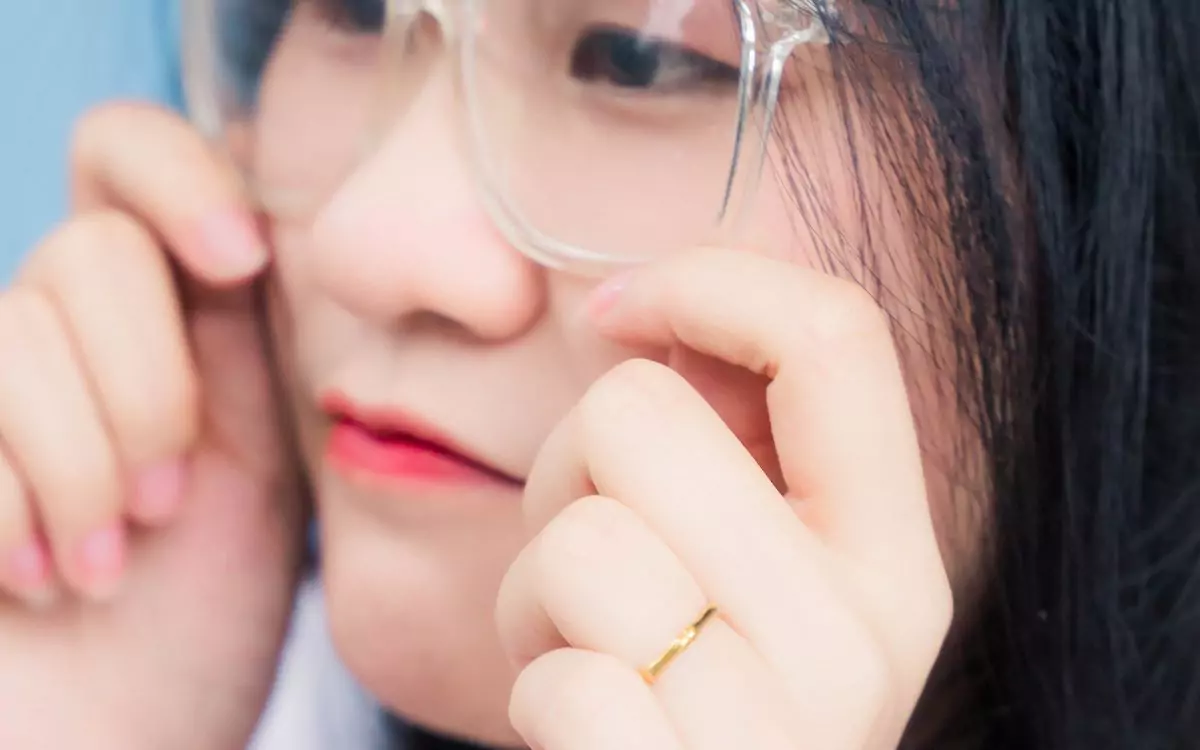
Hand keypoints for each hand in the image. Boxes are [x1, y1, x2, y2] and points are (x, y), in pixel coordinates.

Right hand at [0, 104, 302, 749]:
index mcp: (160, 316)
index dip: (177, 176)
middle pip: (90, 252)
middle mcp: (60, 332)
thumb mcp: (255, 463)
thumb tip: (266, 198)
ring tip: (108, 565)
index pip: (128, 153)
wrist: (125, 739)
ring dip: (81, 470)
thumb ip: (245, 334)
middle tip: (168, 505)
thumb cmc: (200, 616)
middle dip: (148, 391)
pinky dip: (7, 513)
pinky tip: (36, 581)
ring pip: (16, 333)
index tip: (238, 259)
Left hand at [497, 249, 952, 749]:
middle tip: (592, 557)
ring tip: (583, 649)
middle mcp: (860, 632)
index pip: (837, 336)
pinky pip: (556, 674)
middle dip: (568, 466)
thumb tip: (647, 321)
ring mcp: (778, 720)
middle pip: (641, 413)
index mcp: (889, 557)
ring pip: (578, 538)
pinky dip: (538, 690)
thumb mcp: (760, 581)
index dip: (709, 282)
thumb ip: (735, 455)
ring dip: (536, 593)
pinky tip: (584, 727)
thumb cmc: (701, 701)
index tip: (617, 314)